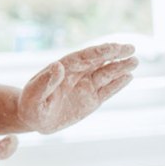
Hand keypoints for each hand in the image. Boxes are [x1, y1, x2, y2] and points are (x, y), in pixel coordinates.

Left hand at [17, 43, 137, 133]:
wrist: (33, 118)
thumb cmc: (30, 104)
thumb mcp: (34, 95)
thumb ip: (45, 81)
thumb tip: (58, 65)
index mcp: (62, 69)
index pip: (83, 57)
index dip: (98, 52)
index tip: (112, 47)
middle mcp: (76, 74)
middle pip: (98, 61)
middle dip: (113, 54)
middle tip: (130, 47)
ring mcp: (85, 86)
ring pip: (106, 74)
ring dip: (120, 67)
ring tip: (135, 60)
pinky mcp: (91, 100)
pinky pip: (107, 90)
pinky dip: (117, 84)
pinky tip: (129, 76)